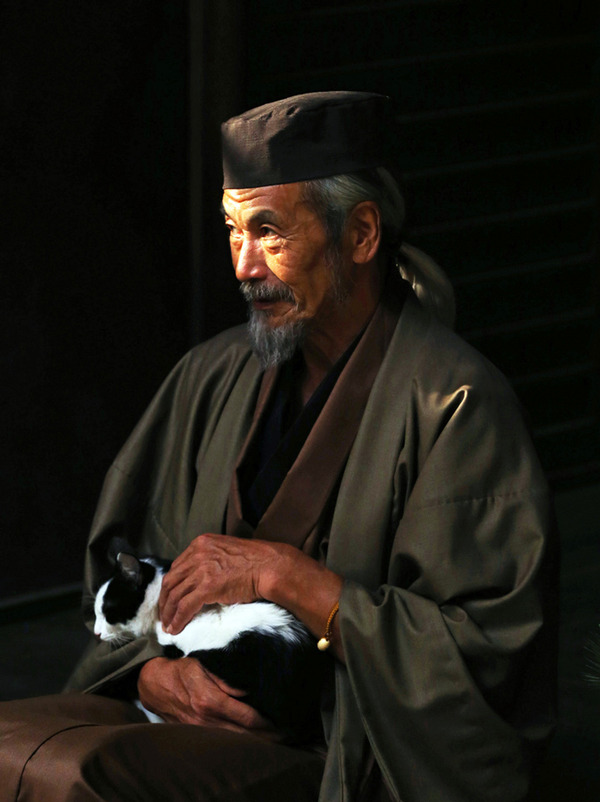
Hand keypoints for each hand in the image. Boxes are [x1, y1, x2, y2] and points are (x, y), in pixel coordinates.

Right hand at [137, 656, 277, 736]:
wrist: (155, 684)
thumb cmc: (182, 670)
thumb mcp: (205, 665)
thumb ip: (227, 679)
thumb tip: (247, 691)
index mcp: (210, 700)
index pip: (246, 717)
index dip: (265, 722)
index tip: (280, 723)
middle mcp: (206, 719)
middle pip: (242, 735)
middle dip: (264, 737)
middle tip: (282, 735)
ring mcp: (200, 729)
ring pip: (232, 741)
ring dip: (252, 741)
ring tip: (271, 740)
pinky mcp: (195, 733)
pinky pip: (220, 740)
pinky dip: (236, 741)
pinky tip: (248, 739)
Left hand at [159, 533, 283, 633]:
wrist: (270, 567)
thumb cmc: (254, 562)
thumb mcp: (225, 552)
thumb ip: (209, 561)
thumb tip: (196, 581)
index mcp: (201, 543)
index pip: (176, 567)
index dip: (169, 587)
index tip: (168, 599)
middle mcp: (198, 553)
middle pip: (171, 581)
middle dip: (164, 601)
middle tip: (164, 616)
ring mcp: (202, 569)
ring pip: (175, 594)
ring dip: (169, 613)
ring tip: (169, 626)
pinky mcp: (208, 586)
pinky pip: (185, 606)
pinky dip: (178, 619)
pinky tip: (176, 628)